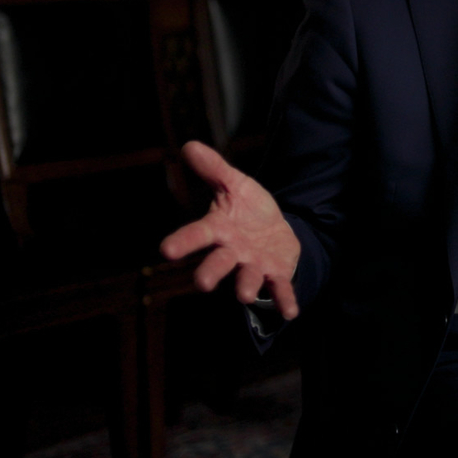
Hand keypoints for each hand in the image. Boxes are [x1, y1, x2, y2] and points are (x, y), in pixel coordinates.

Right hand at [160, 141, 301, 318]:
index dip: (182, 242)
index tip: (167, 250)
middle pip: (217, 263)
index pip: (196, 235)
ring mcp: (253, 265)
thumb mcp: (234, 184)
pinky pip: (279, 289)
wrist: (274, 228)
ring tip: (244, 295)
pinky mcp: (276, 273)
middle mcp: (231, 252)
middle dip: (210, 273)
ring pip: (247, 279)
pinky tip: (291, 312)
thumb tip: (189, 145)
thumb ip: (214, 169)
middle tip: (202, 283)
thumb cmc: (246, 209)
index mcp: (218, 230)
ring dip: (245, 287)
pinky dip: (284, 300)